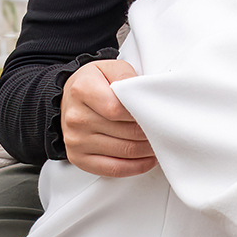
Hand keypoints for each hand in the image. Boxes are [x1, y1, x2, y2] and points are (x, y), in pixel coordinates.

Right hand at [62, 59, 154, 176]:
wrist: (71, 98)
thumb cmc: (96, 82)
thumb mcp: (111, 67)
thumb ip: (127, 76)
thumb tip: (145, 93)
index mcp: (82, 91)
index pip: (117, 109)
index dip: (142, 113)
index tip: (155, 113)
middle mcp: (76, 117)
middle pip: (125, 133)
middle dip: (151, 132)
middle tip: (166, 130)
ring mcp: (75, 140)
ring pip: (123, 152)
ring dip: (148, 150)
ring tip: (160, 142)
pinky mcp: (78, 158)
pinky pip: (112, 169)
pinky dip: (135, 167)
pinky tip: (148, 159)